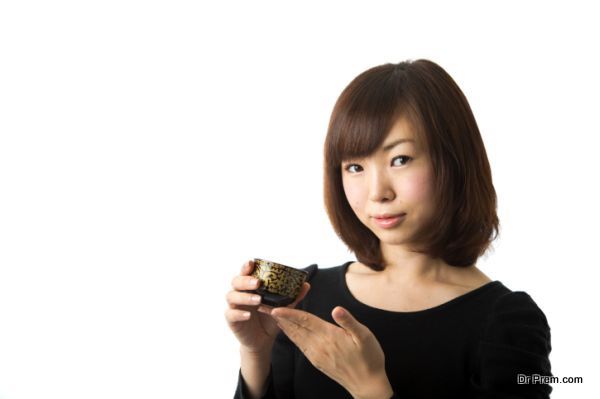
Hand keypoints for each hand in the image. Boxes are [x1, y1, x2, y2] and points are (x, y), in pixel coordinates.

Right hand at [224, 259, 310, 353]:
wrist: (263, 340)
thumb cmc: (270, 318)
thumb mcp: (282, 307)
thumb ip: (293, 296)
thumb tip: (306, 285)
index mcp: (250, 286)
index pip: (245, 272)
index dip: (247, 266)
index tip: (252, 262)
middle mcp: (240, 293)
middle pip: (236, 281)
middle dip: (246, 280)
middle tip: (257, 282)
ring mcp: (234, 306)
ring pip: (231, 296)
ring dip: (244, 297)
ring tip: (258, 299)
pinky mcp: (231, 320)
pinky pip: (231, 314)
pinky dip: (239, 314)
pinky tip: (248, 315)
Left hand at [270, 306, 392, 398]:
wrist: (367, 384)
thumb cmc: (369, 358)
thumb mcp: (365, 336)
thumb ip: (349, 322)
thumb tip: (336, 309)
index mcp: (330, 337)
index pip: (305, 321)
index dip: (290, 313)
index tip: (275, 307)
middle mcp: (319, 346)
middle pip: (295, 328)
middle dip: (280, 317)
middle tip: (265, 307)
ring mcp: (316, 355)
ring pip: (296, 337)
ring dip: (283, 326)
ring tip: (272, 316)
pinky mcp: (317, 361)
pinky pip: (300, 345)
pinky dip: (292, 336)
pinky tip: (288, 331)